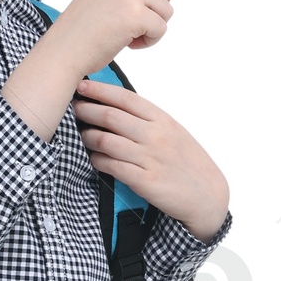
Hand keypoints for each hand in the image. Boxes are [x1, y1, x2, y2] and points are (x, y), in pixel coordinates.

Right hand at [55, 0, 189, 67]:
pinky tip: (128, 44)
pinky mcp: (135, 14)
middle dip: (157, 8)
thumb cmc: (81, 30)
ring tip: (125, 34)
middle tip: (131, 22)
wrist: (62, 51)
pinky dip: (150, 41)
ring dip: (152, 28)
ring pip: (166, 10)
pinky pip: (161, 29)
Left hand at [72, 79, 229, 241]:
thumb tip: (117, 107)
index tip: (82, 85)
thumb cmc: (188, 162)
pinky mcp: (144, 181)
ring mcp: (149, 158)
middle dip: (87, 110)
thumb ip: (149, 120)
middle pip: (111, 117)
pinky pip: (111, 166)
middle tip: (73, 108)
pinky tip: (92, 158)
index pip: (125, 98)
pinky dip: (97, 161)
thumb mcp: (174, 132)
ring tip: (80, 135)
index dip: (100, 90)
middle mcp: (155, 136)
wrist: (206, 195)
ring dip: (88, 137)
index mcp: (162, 120)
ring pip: (107, 141)